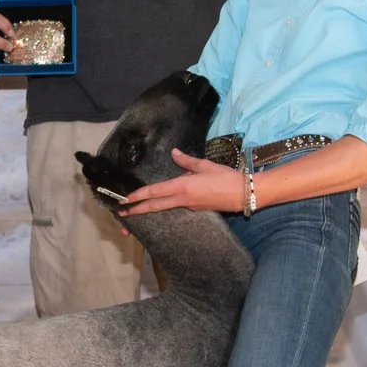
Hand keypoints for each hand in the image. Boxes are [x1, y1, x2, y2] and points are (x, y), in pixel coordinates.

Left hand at [120, 150, 242, 213]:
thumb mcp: (205, 165)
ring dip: (150, 209)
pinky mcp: (197, 209)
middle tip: (122, 213)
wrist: (244, 194)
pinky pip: (177, 207)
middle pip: (156, 206)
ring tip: (138, 210)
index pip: (155, 192)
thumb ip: (187, 161)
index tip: (126, 199)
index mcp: (182, 187)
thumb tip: (174, 153)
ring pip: (165, 208)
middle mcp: (183, 200)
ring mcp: (190, 207)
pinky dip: (166, 206)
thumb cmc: (226, 177)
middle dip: (138, 210)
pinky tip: (164, 202)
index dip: (139, 196)